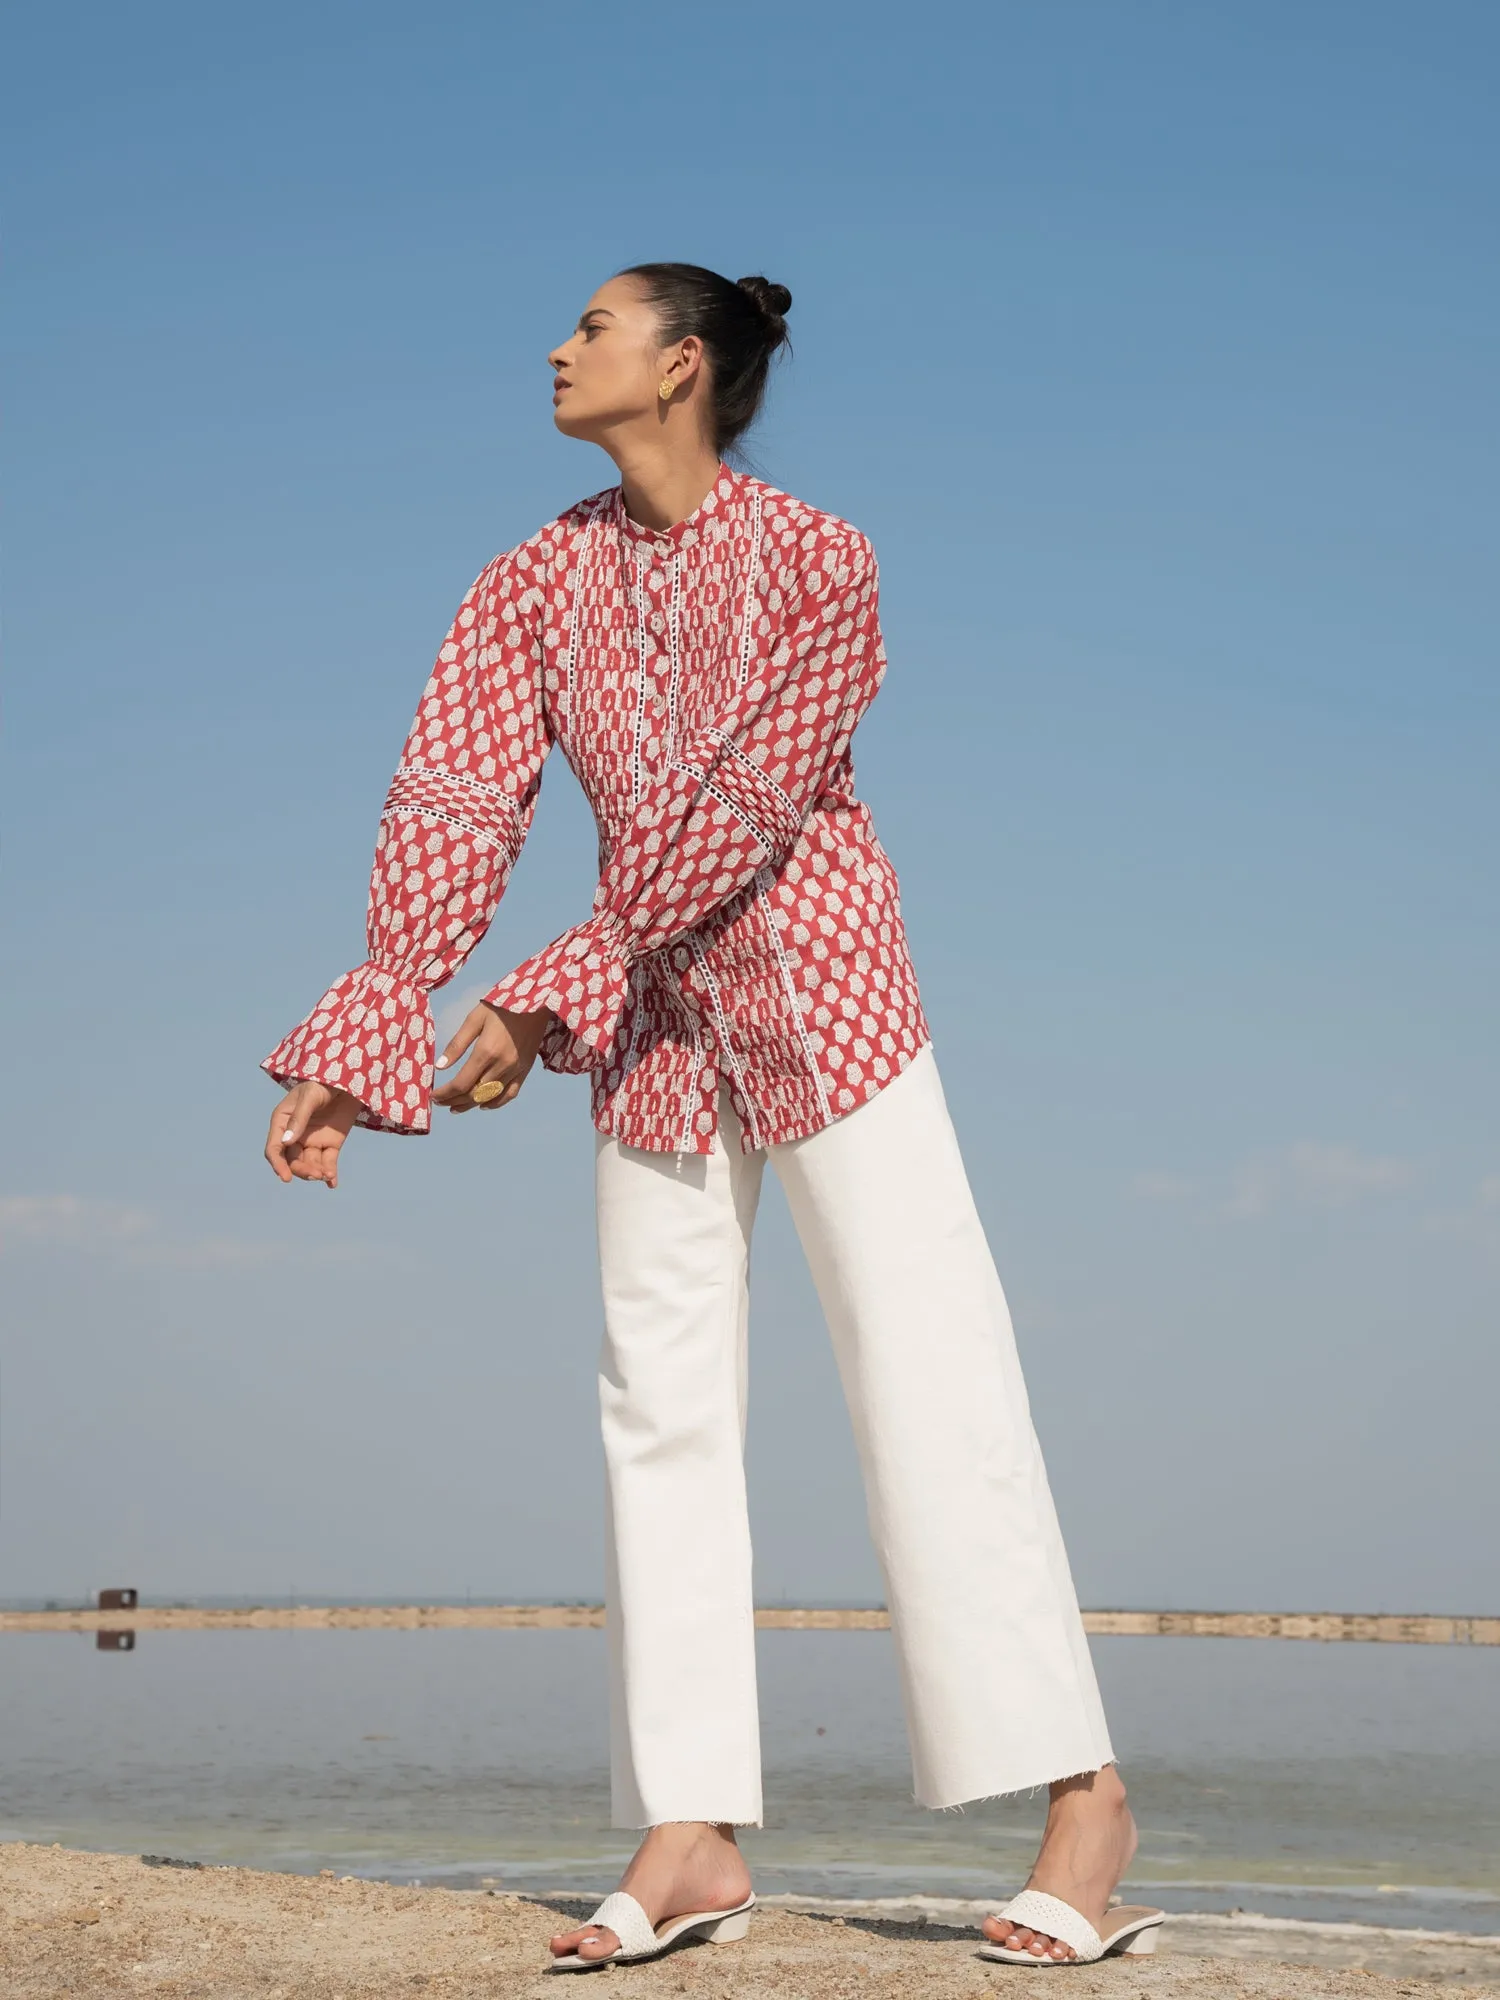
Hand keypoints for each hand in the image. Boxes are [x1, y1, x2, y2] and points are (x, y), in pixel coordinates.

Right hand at [265, 1080, 360, 1189]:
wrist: (347, 1079)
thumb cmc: (322, 1082)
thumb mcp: (310, 1097)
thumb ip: (299, 1118)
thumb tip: (286, 1142)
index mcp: (282, 1122)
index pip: (274, 1149)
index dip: (278, 1165)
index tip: (286, 1177)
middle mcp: (294, 1135)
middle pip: (292, 1161)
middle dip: (302, 1170)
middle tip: (316, 1174)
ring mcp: (312, 1140)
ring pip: (310, 1164)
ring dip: (317, 1173)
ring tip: (327, 1175)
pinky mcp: (331, 1144)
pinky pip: (328, 1162)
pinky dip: (330, 1174)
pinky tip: (333, 1183)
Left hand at [433, 1002, 550, 1112]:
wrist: (537, 1001)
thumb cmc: (502, 1006)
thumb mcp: (474, 1019)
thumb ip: (457, 1045)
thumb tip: (440, 1067)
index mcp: (486, 1051)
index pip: (461, 1083)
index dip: (444, 1093)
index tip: (432, 1096)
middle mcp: (502, 1065)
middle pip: (473, 1094)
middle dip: (453, 1101)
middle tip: (440, 1102)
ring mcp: (516, 1070)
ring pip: (490, 1097)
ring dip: (470, 1105)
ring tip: (455, 1107)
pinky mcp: (526, 1070)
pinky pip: (510, 1094)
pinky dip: (495, 1103)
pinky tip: (483, 1105)